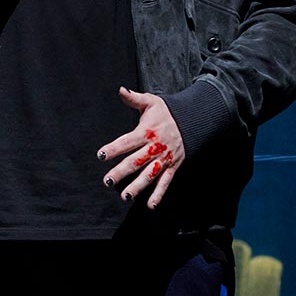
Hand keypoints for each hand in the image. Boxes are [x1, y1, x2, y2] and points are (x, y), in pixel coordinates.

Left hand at [97, 86, 185, 207]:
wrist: (194, 120)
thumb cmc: (167, 112)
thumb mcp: (152, 102)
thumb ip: (134, 98)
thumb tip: (120, 90)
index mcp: (147, 131)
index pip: (127, 141)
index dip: (114, 148)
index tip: (101, 155)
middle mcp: (155, 147)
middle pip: (136, 161)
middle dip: (121, 171)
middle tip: (107, 181)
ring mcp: (165, 158)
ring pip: (150, 175)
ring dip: (137, 187)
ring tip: (124, 196)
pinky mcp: (173, 166)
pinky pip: (166, 182)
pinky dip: (159, 194)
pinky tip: (150, 205)